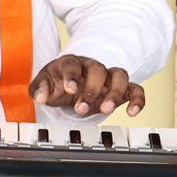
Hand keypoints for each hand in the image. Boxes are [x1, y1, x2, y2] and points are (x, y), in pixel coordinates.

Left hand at [28, 55, 144, 116]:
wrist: (70, 85)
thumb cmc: (58, 82)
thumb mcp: (44, 85)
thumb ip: (39, 90)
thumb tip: (40, 98)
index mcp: (71, 63)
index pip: (73, 64)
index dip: (72, 76)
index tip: (70, 89)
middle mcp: (91, 67)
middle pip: (97, 69)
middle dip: (91, 89)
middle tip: (81, 109)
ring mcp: (108, 76)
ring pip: (119, 74)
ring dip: (115, 92)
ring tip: (106, 110)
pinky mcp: (121, 88)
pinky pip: (135, 88)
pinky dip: (137, 99)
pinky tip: (132, 112)